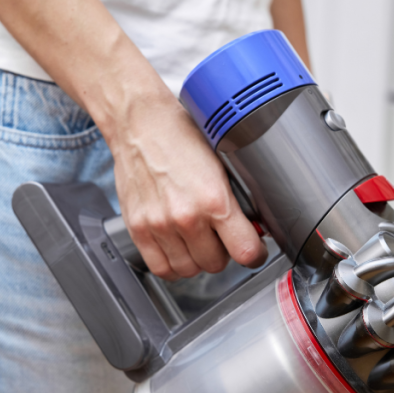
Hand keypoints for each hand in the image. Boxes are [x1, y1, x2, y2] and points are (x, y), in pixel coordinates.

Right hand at [107, 94, 267, 279]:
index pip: (245, 251)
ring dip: (197, 259)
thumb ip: (235, 198)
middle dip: (223, 253)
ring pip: (189, 269)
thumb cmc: (180, 135)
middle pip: (216, 264)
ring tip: (198, 241)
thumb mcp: (221, 162)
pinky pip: (160, 267)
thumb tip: (252, 225)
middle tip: (221, 237)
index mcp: (214, 199)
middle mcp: (186, 217)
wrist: (139, 123)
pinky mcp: (138, 228)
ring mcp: (159, 225)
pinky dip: (172, 264)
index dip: (255, 254)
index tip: (254, 250)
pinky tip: (178, 249)